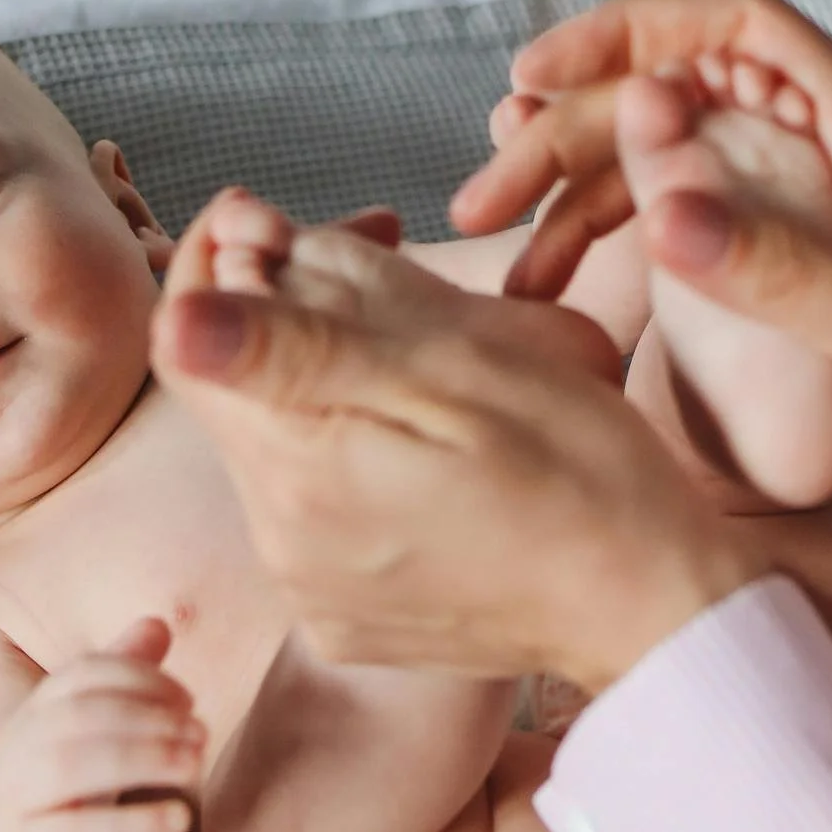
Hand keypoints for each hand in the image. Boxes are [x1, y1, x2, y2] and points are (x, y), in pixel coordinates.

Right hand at [0, 620, 201, 831]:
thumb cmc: (62, 801)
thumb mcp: (91, 740)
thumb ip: (122, 684)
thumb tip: (159, 624)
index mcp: (33, 714)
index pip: (84, 674)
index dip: (141, 677)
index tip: (190, 698)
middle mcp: (15, 752)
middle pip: (78, 715)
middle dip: (146, 716)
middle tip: (201, 733)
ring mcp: (13, 806)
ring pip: (69, 768)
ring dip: (141, 758)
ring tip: (195, 765)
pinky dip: (132, 825)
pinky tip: (180, 819)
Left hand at [152, 204, 761, 695]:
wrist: (655, 612)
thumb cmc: (585, 474)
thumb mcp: (460, 372)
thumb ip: (306, 344)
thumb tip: (176, 315)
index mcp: (300, 470)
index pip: (186, 338)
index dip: (221, 262)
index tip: (279, 218)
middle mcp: (279, 542)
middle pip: (231, 388)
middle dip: (282, 306)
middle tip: (379, 252)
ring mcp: (308, 587)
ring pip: (274, 440)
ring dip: (321, 375)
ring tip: (420, 346)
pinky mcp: (340, 613)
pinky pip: (310, 505)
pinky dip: (347, 446)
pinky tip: (423, 432)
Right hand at [452, 0, 831, 471]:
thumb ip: (792, 277)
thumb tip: (661, 211)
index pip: (735, 23)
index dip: (628, 28)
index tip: (536, 75)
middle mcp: (830, 139)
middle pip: (675, 94)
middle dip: (569, 133)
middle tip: (483, 205)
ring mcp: (816, 189)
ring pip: (671, 158)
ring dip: (581, 197)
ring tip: (507, 268)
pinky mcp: (810, 240)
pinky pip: (696, 214)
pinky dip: (625, 238)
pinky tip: (567, 279)